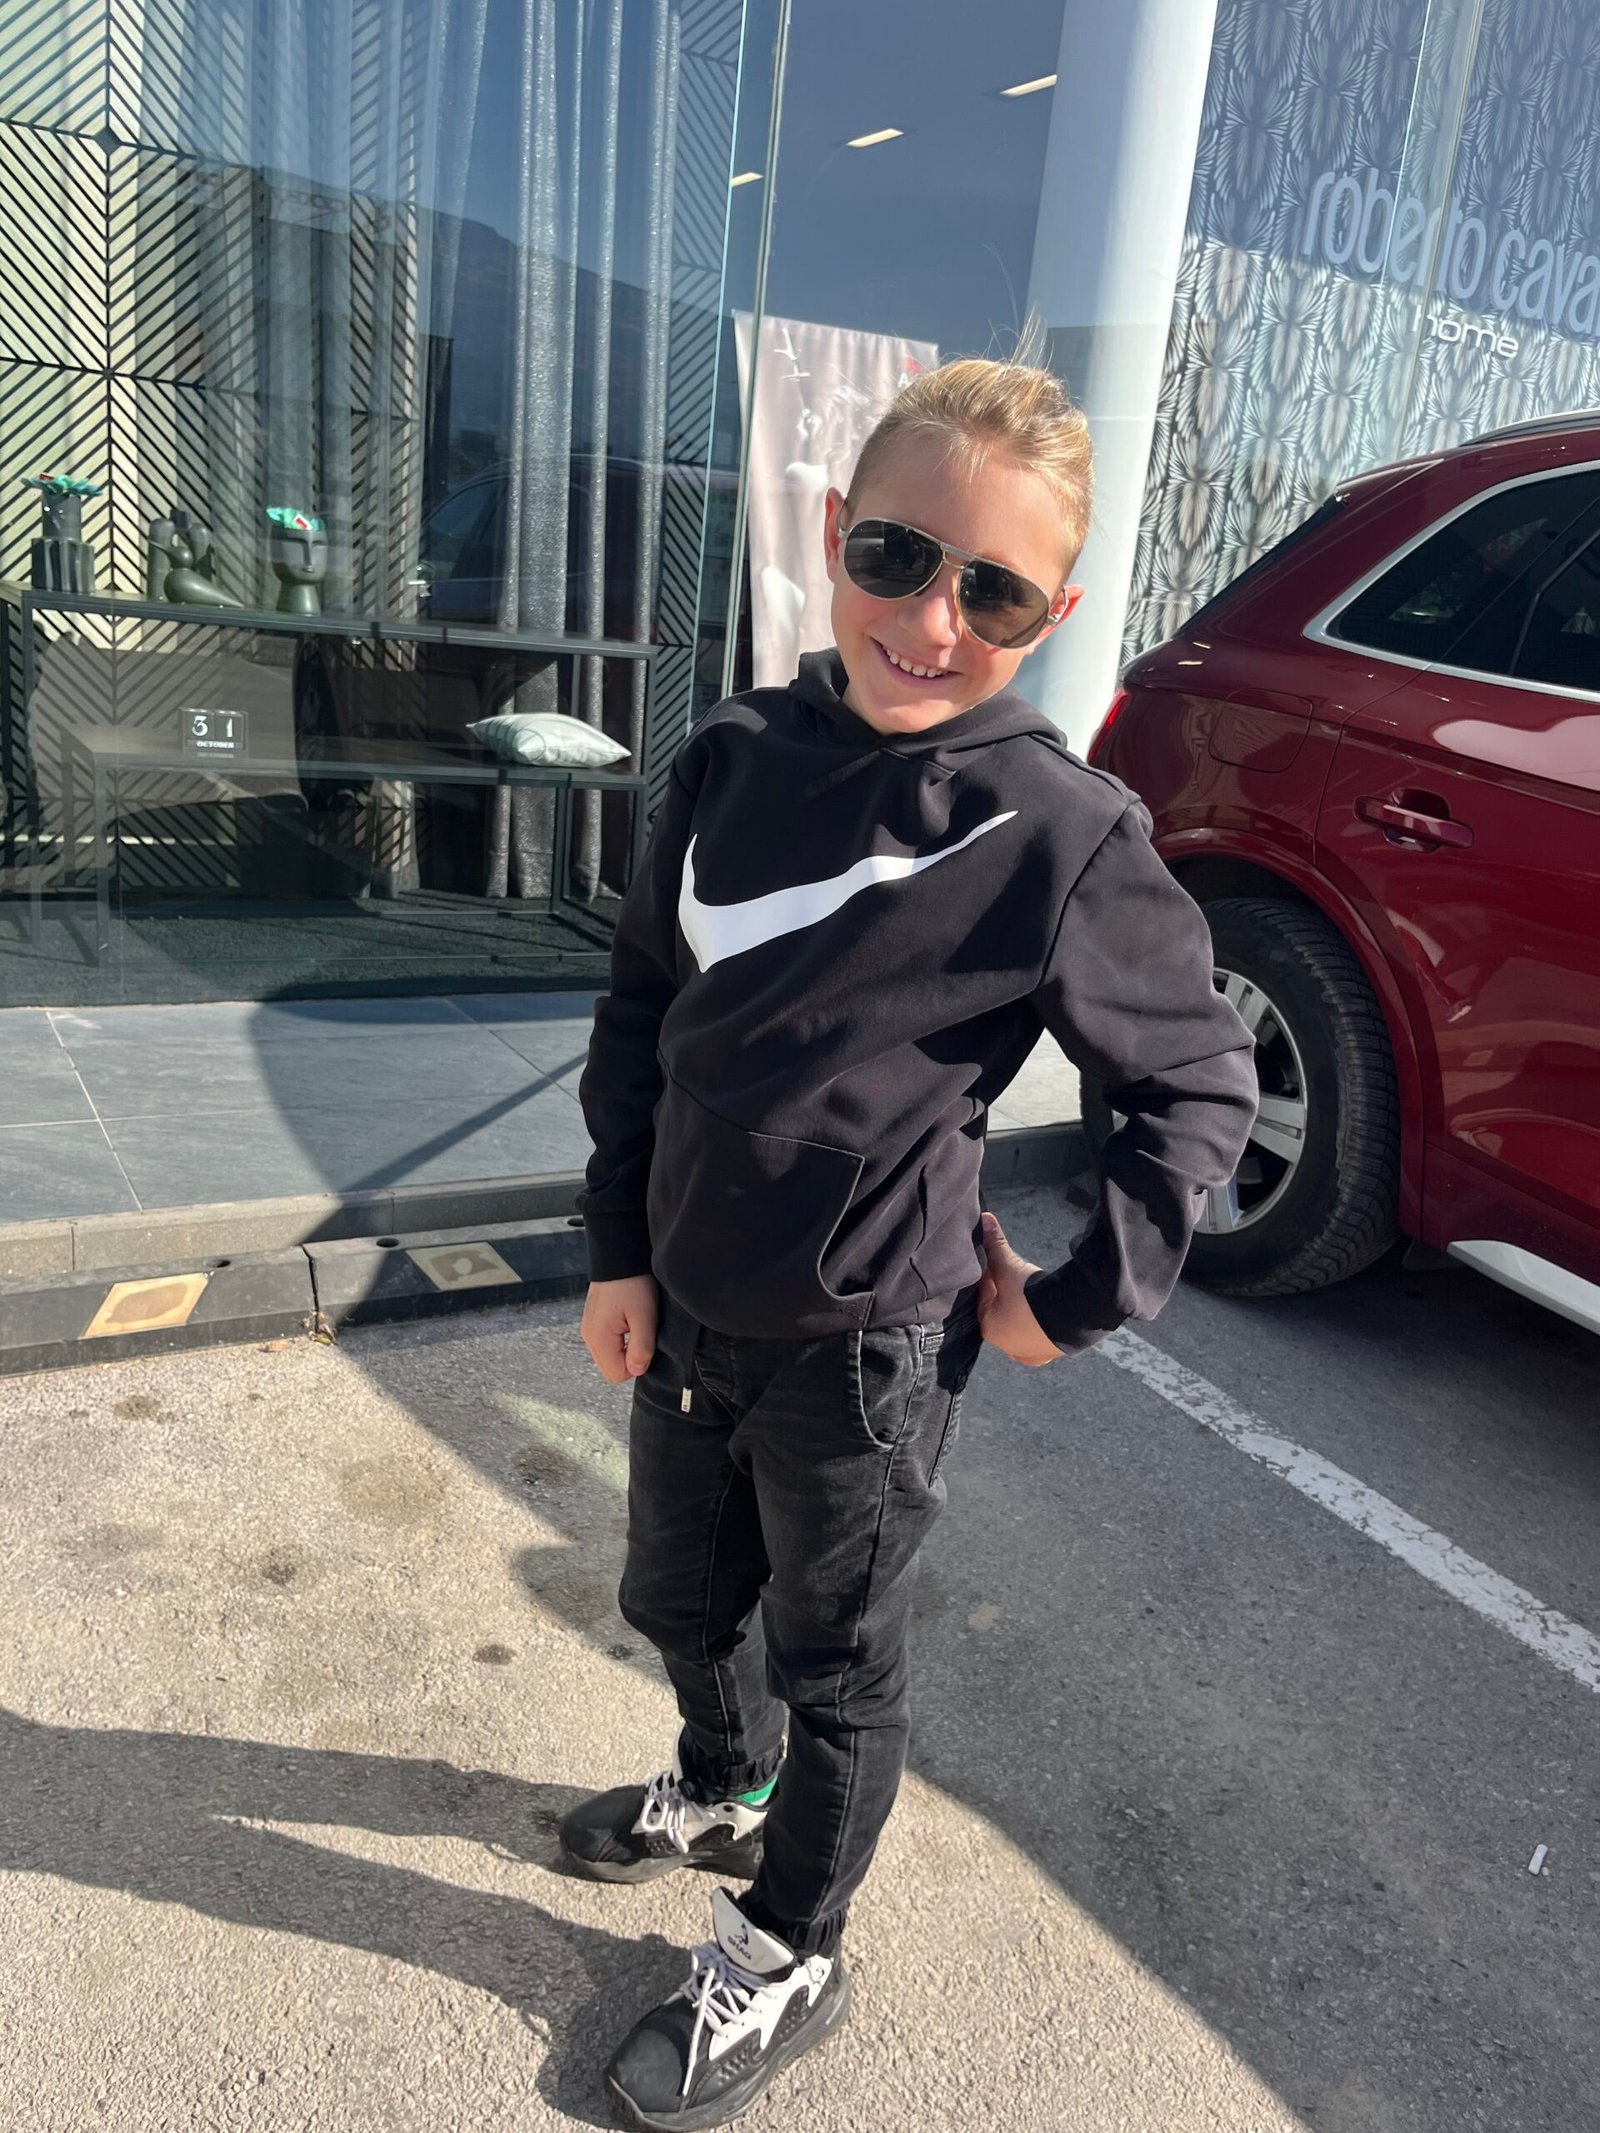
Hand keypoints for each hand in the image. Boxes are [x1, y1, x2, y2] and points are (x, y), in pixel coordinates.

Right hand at [582, 1274, 658, 1383]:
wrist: (619, 1256)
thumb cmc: (633, 1284)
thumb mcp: (644, 1316)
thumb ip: (641, 1347)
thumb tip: (636, 1370)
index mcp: (599, 1337)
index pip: (617, 1374)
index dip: (636, 1365)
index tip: (645, 1342)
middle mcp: (589, 1336)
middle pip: (610, 1369)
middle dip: (629, 1359)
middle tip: (641, 1334)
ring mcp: (589, 1329)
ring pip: (608, 1357)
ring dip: (624, 1349)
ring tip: (635, 1326)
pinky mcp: (593, 1322)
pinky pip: (606, 1344)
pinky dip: (618, 1340)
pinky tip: (628, 1322)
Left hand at [977, 1212, 1062, 1366]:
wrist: (1071, 1317)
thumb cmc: (1030, 1295)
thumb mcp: (1010, 1265)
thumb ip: (995, 1243)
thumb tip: (984, 1217)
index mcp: (989, 1328)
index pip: (983, 1298)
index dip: (991, 1278)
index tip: (999, 1265)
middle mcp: (1006, 1346)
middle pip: (1001, 1314)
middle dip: (1006, 1296)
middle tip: (1018, 1279)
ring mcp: (1029, 1353)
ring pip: (1020, 1327)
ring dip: (1023, 1312)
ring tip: (1033, 1293)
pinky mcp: (1050, 1354)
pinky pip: (1039, 1335)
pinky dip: (1040, 1324)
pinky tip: (1045, 1311)